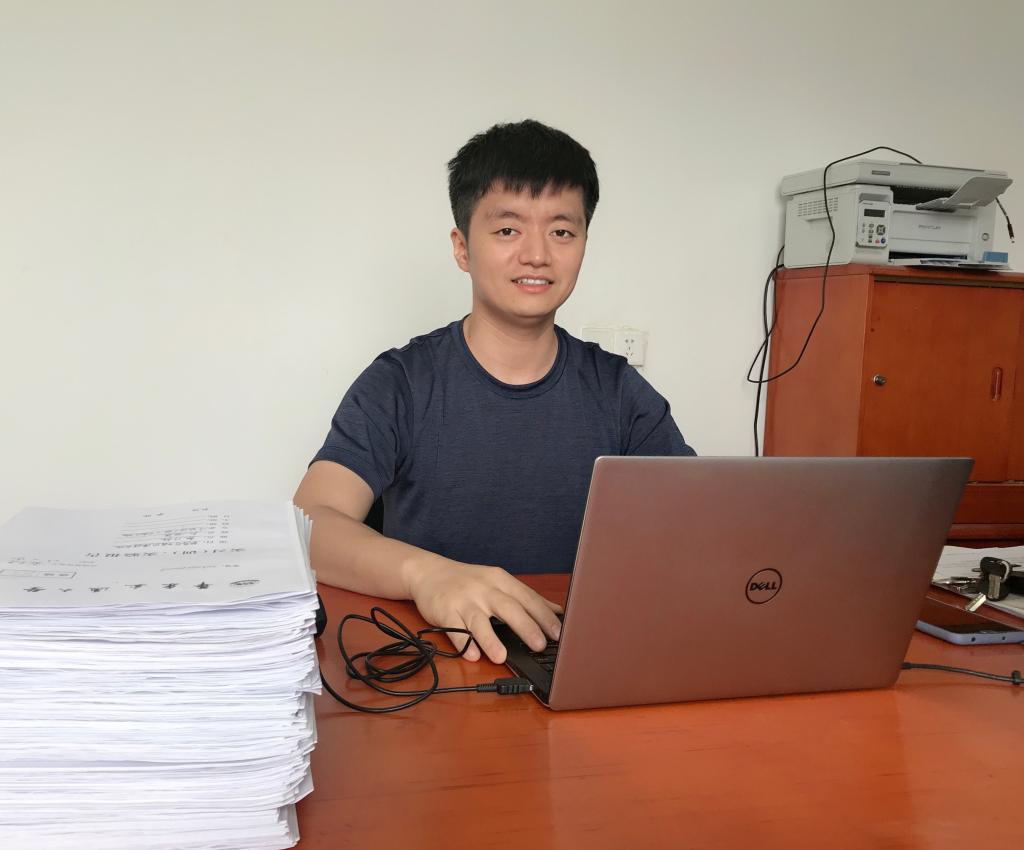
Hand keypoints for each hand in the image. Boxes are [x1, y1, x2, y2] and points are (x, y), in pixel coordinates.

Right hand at [407, 559, 562, 662]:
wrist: (430, 572)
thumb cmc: (470, 581)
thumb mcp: (499, 582)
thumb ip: (527, 598)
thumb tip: (558, 611)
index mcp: (501, 581)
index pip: (527, 598)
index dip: (544, 615)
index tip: (559, 633)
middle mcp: (484, 589)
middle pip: (507, 607)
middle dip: (525, 626)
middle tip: (539, 645)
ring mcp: (463, 600)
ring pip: (478, 620)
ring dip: (490, 639)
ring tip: (501, 657)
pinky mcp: (444, 611)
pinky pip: (454, 630)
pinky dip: (463, 644)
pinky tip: (472, 655)